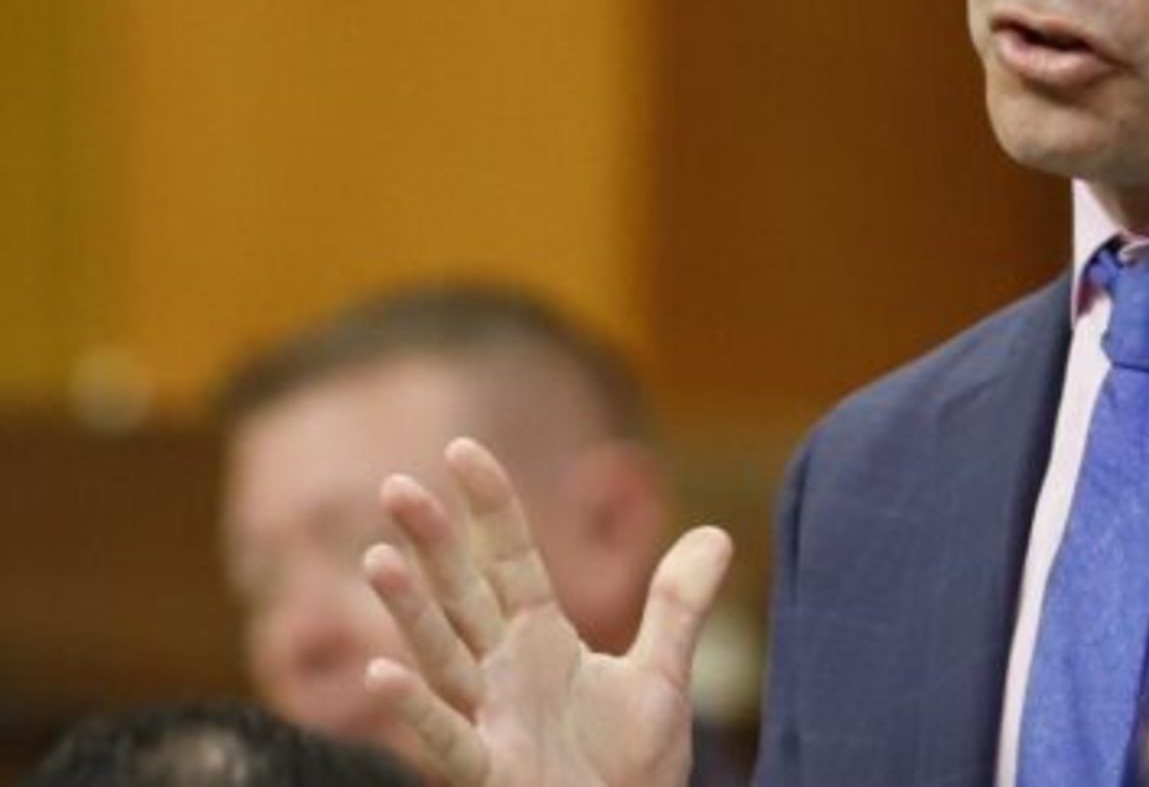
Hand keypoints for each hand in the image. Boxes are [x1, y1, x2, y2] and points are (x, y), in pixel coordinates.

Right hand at [362, 437, 732, 785]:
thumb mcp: (661, 678)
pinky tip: (379, 672)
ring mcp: (490, 723)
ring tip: (377, 557)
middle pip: (462, 597)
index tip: (462, 448)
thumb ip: (676, 607)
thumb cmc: (627, 771)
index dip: (490, 507)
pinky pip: (447, 740)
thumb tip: (717, 533)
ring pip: (442, 657)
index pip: (510, 560)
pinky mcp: (491, 775)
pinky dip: (414, 709)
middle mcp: (503, 675)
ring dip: (409, 611)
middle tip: (394, 484)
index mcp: (539, 642)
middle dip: (431, 543)